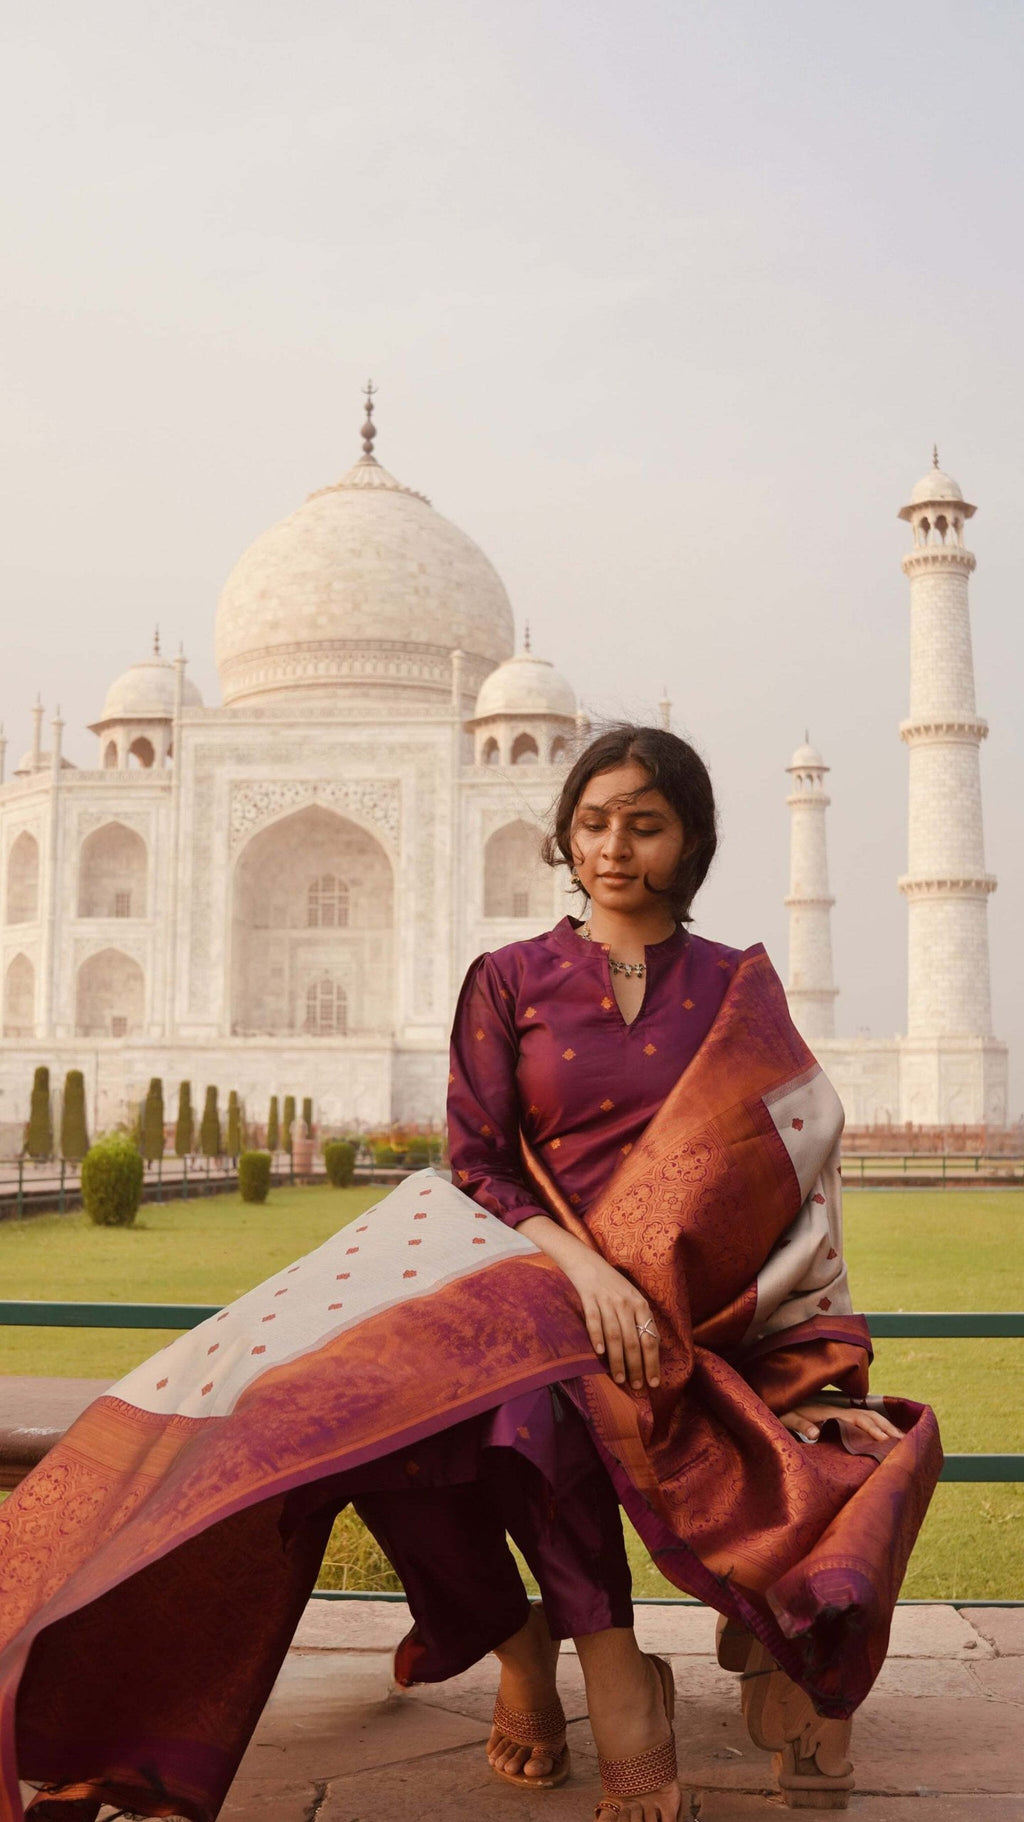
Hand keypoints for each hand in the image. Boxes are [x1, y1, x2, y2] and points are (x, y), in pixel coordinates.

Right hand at [562, 1250, 661, 1390]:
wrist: (588, 1262)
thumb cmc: (613, 1285)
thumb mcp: (632, 1298)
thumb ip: (642, 1320)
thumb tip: (653, 1348)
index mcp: (641, 1304)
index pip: (650, 1338)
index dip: (652, 1362)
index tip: (653, 1382)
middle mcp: (626, 1303)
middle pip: (633, 1340)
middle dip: (636, 1366)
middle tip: (636, 1386)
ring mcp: (607, 1300)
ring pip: (615, 1335)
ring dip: (618, 1360)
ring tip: (620, 1379)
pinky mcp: (589, 1298)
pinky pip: (594, 1320)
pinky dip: (597, 1337)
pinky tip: (599, 1352)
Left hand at [780, 1401, 901, 1444]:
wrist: (773, 1399)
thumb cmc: (778, 1410)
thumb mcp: (786, 1417)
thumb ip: (800, 1424)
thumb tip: (815, 1433)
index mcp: (829, 1410)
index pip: (858, 1418)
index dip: (873, 1428)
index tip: (887, 1440)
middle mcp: (836, 1409)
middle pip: (868, 1414)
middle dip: (886, 1425)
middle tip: (904, 1440)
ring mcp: (836, 1412)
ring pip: (866, 1415)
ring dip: (883, 1424)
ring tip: (900, 1437)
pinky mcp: (833, 1417)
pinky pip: (859, 1420)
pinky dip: (874, 1425)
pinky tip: (881, 1435)